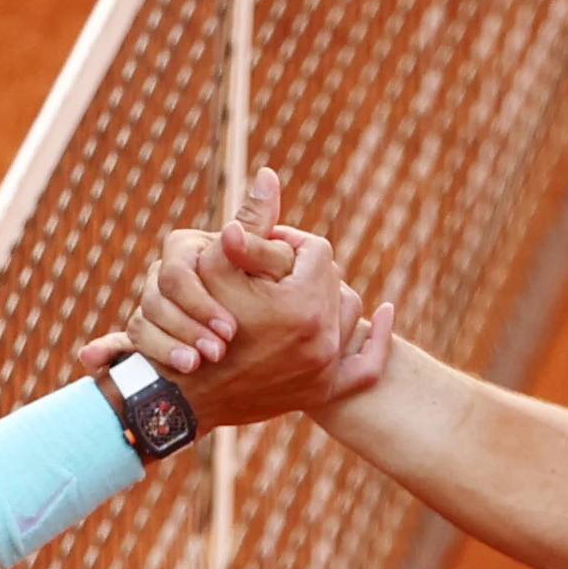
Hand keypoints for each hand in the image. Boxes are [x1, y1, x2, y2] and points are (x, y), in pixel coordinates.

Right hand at [77, 169, 395, 421]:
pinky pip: (366, 364)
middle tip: (273, 271)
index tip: (262, 248)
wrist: (185, 395)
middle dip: (304, 270)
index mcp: (304, 304)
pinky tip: (382, 314)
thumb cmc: (193, 324)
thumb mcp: (216, 266)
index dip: (286, 242)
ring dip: (328, 297)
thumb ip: (250, 222)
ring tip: (299, 290)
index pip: (314, 249)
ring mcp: (326, 368)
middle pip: (332, 279)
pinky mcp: (324, 391)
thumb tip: (269, 174)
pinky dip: (375, 338)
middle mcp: (324, 338)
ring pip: (348, 312)